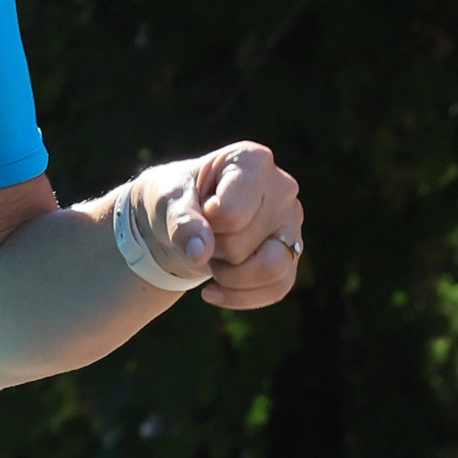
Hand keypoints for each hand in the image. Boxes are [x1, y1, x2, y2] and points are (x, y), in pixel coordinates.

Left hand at [139, 141, 303, 307]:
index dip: (204, 224)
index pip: (230, 214)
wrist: (177, 220)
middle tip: (205, 233)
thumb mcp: (166, 203)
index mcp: (252, 161)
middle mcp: (282, 187)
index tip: (198, 210)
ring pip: (272, 268)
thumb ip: (181, 223)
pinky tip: (213, 292)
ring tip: (212, 260)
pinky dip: (241, 297)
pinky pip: (278, 288)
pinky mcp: (292, 253)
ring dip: (230, 275)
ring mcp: (291, 222)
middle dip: (214, 249)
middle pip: (244, 243)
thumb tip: (202, 254)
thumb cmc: (174, 200)